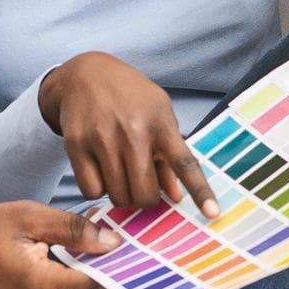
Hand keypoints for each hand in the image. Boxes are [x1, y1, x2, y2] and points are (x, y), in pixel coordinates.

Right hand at [0, 202, 118, 288]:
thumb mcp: (26, 218)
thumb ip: (72, 228)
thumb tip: (112, 241)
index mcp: (43, 288)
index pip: (103, 284)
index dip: (120, 261)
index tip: (130, 239)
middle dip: (103, 262)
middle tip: (99, 228)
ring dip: (88, 272)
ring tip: (75, 240)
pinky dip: (73, 281)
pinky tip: (61, 258)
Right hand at [38, 52, 219, 215]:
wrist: (86, 74)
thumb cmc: (130, 97)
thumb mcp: (159, 113)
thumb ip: (170, 153)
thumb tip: (177, 197)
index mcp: (161, 123)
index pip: (185, 163)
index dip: (201, 191)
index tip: (213, 214)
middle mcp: (133, 131)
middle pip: (146, 194)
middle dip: (146, 199)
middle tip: (141, 185)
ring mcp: (102, 138)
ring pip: (119, 196)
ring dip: (122, 194)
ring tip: (120, 173)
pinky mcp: (76, 145)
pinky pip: (91, 191)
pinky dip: (98, 189)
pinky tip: (100, 171)